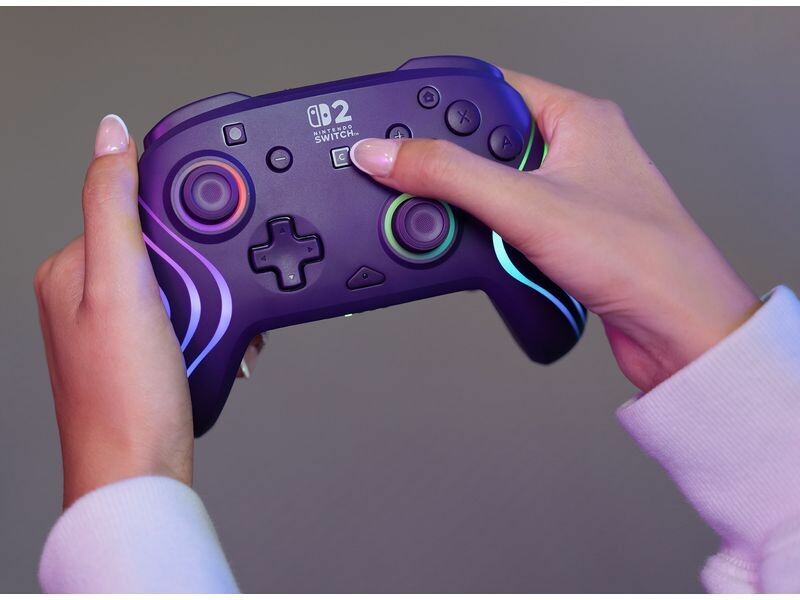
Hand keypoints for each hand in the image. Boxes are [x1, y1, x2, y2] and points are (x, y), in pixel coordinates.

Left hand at [34, 115, 193, 506]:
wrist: (140, 472)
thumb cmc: (124, 396)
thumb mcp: (123, 287)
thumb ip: (115, 206)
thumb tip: (111, 135)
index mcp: (71, 267)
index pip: (136, 208)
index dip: (182, 223)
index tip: (202, 253)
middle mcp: (89, 292)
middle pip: (167, 249)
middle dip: (203, 274)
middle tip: (205, 308)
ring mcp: (117, 324)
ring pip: (185, 283)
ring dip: (214, 305)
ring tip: (210, 336)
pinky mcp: (144, 350)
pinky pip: (189, 317)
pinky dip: (212, 328)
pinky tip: (213, 347)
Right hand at [351, 69, 759, 391]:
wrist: (678, 331)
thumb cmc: (641, 257)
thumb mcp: (526, 206)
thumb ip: (449, 175)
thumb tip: (389, 154)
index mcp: (578, 117)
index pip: (491, 87)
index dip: (443, 102)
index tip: (400, 123)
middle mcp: (576, 151)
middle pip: (486, 145)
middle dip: (455, 175)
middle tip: (433, 192)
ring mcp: (571, 197)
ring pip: (494, 191)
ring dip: (477, 217)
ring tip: (487, 239)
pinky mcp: (565, 238)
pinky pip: (509, 228)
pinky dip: (494, 243)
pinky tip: (499, 259)